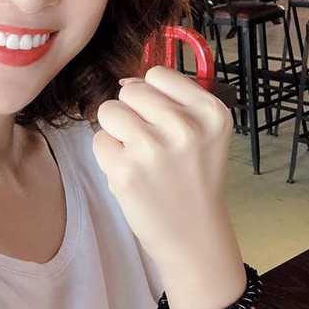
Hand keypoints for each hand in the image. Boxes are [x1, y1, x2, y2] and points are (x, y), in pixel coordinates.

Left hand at [92, 66, 236, 276]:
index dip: (152, 96)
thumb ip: (169, 99)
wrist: (194, 234)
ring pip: (109, 111)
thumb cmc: (192, 177)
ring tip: (139, 156)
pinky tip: (131, 173)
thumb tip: (126, 82)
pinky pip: (98, 140)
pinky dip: (108, 156)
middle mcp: (185, 126)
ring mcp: (154, 148)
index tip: (163, 121)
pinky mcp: (126, 169)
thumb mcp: (203, 131)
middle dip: (133, 113)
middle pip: (130, 91)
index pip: (157, 74)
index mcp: (210, 110)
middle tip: (151, 144)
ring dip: (116, 132)